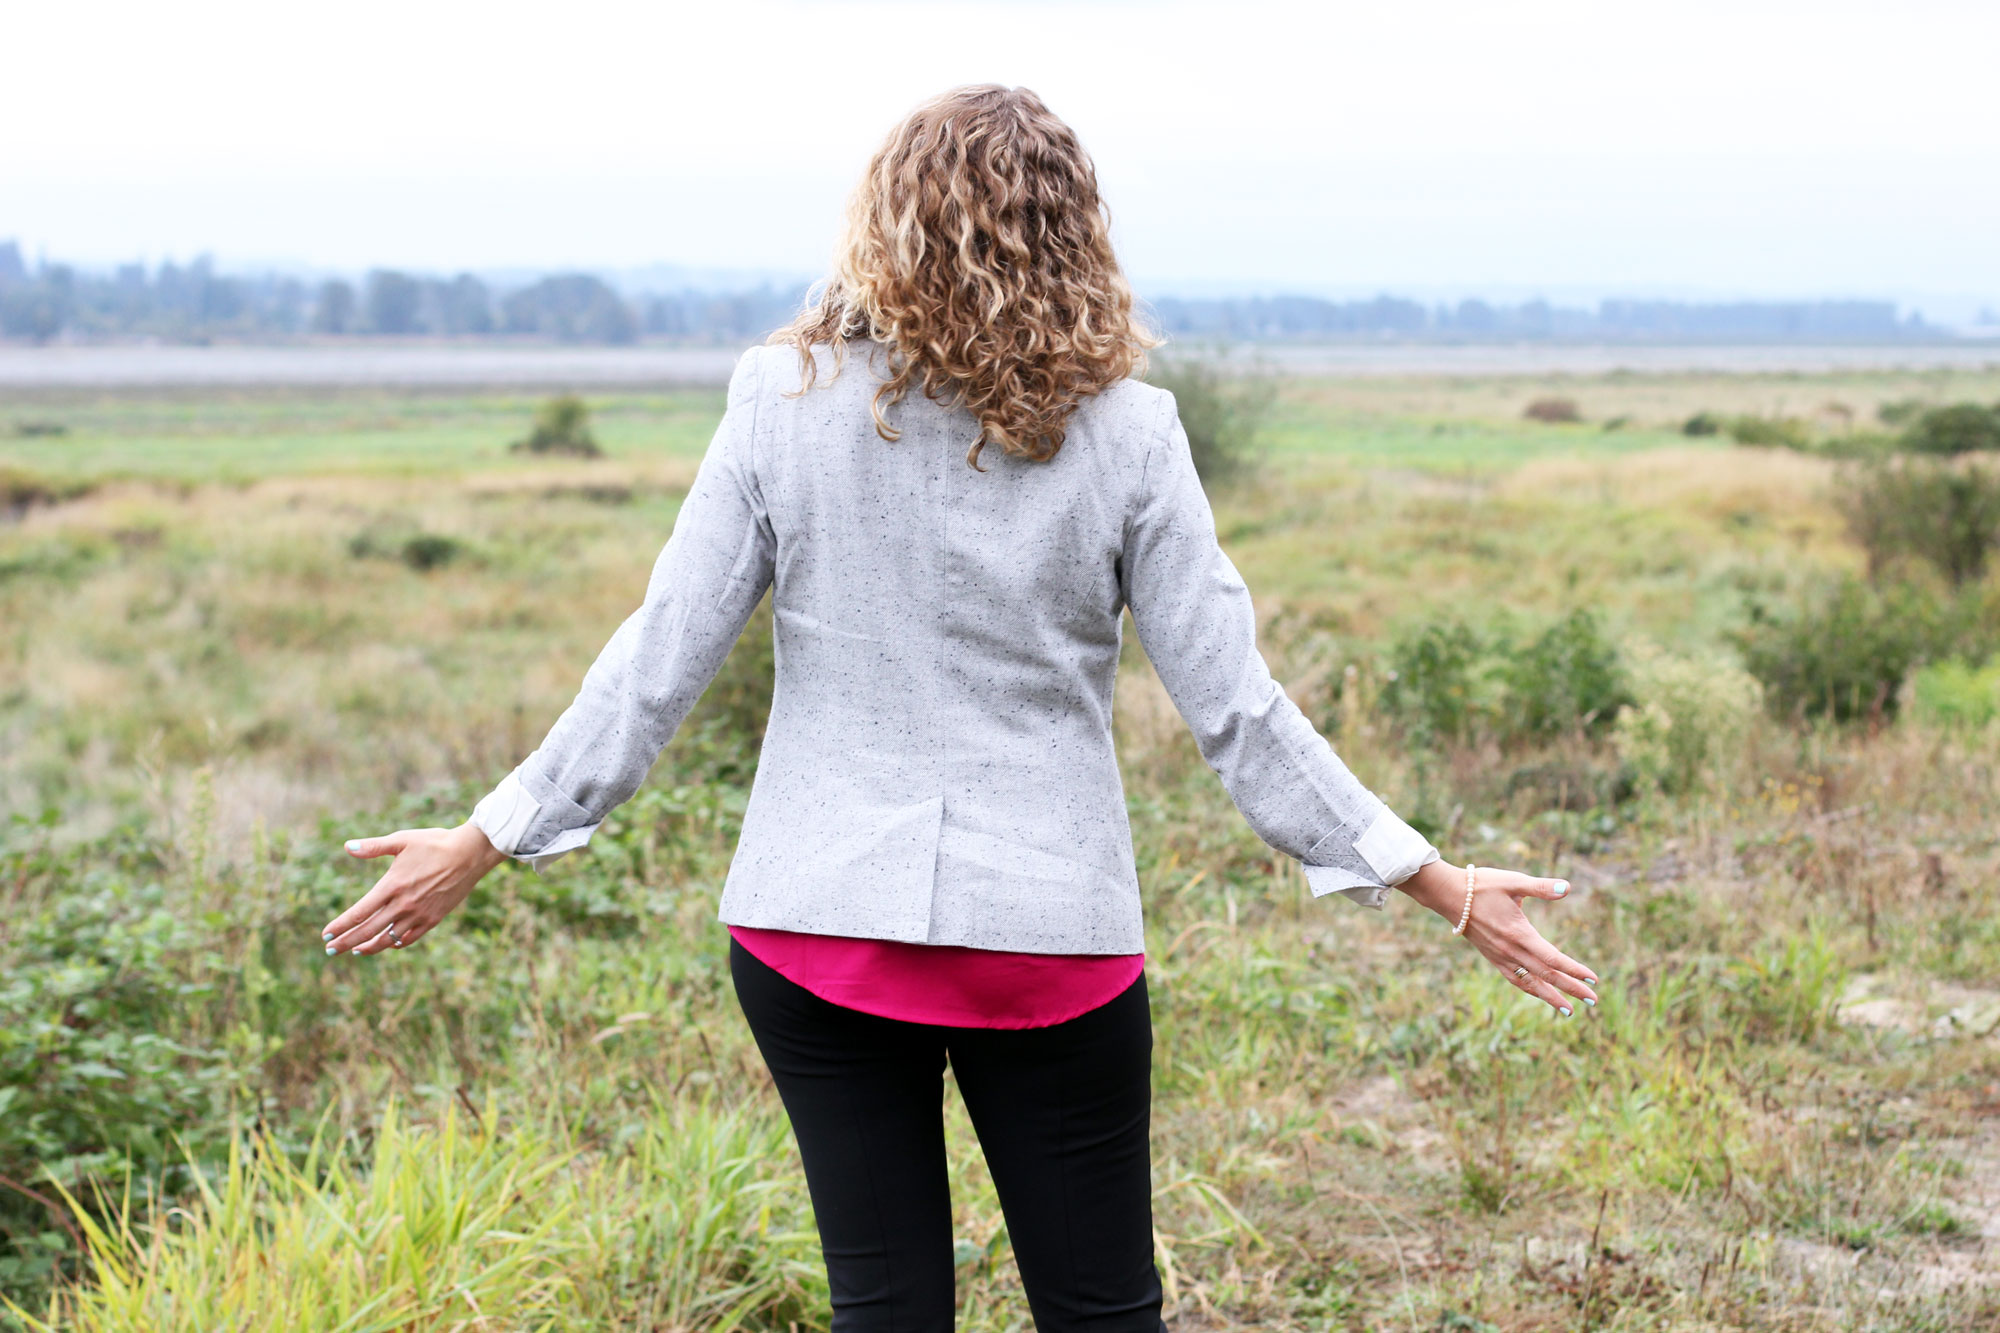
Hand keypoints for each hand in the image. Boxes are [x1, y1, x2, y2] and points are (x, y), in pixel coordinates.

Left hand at [322, 823, 507, 955]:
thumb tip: (346, 847)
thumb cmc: (435, 843)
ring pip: (388, 939)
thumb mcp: (402, 840)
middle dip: (346, 942)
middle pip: (368, 930)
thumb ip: (373, 846)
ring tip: (355, 951)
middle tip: (330, 950)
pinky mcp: (433, 919)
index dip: (340, 926)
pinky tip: (388, 944)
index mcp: (392, 885)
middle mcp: (403, 904)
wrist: (470, 854)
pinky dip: (395, 943)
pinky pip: (410, 938)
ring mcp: (419, 914)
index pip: (359, 913)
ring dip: (368, 947)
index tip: (326, 934)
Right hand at [1397, 859, 1596, 1015]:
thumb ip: (1540, 886)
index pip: (1553, 959)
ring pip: (1530, 983)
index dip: (1574, 970)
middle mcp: (1511, 951)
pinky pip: (1514, 979)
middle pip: (1546, 976)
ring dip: (1550, 997)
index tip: (1593, 980)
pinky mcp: (1492, 957)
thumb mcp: (1513, 881)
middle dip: (1571, 989)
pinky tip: (1539, 993)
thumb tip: (1566, 887)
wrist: (1448, 896)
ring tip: (1569, 1010)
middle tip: (1593, 1001)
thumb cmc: (1482, 885)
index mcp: (1519, 934)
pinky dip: (1530, 990)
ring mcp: (1500, 957)